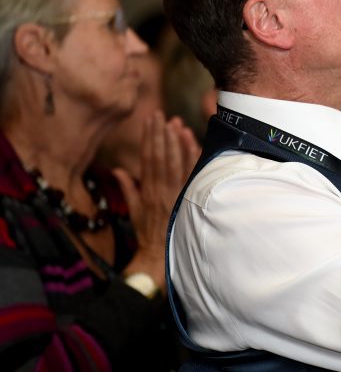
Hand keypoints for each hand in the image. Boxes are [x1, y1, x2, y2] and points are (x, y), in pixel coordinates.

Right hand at [115, 112, 200, 290]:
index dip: (149, 138)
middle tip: (161, 115)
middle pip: (161, 156)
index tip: (150, 121)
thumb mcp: (133, 211)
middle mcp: (161, 189)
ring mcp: (176, 193)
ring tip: (176, 123)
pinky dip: (192, 156)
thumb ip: (128, 188)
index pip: (148, 158)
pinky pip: (191, 173)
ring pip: (176, 162)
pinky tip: (192, 141)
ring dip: (176, 141)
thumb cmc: (146, 233)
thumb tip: (118, 170)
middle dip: (161, 134)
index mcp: (147, 190)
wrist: (158, 255)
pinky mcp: (187, 198)